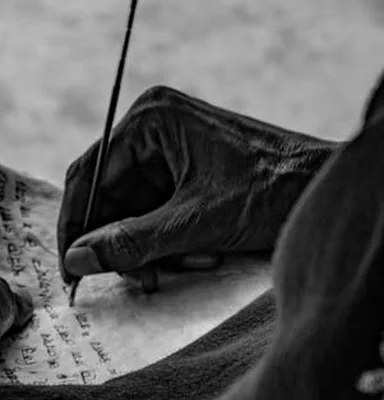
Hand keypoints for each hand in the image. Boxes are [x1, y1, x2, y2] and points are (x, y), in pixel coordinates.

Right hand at [57, 85, 338, 287]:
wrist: (328, 189)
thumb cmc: (273, 191)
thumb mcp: (194, 224)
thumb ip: (130, 243)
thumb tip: (76, 261)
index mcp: (149, 120)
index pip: (88, 177)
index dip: (77, 227)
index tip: (71, 267)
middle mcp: (153, 127)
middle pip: (109, 196)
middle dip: (121, 242)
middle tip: (135, 278)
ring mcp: (170, 148)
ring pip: (131, 210)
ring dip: (148, 246)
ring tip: (178, 266)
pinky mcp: (186, 170)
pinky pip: (154, 211)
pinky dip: (166, 240)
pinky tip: (193, 254)